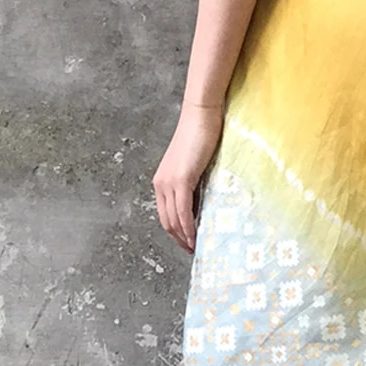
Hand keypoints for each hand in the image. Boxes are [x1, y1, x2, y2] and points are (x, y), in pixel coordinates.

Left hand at [153, 103, 223, 252]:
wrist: (201, 115)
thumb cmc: (202, 134)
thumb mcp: (196, 164)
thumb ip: (195, 183)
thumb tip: (203, 202)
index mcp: (162, 180)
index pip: (165, 214)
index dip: (175, 232)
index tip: (188, 242)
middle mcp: (161, 183)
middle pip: (166, 221)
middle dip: (179, 239)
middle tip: (193, 251)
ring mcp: (169, 182)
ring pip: (173, 219)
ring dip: (184, 237)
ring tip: (196, 248)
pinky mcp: (181, 179)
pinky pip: (183, 211)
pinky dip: (189, 227)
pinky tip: (196, 236)